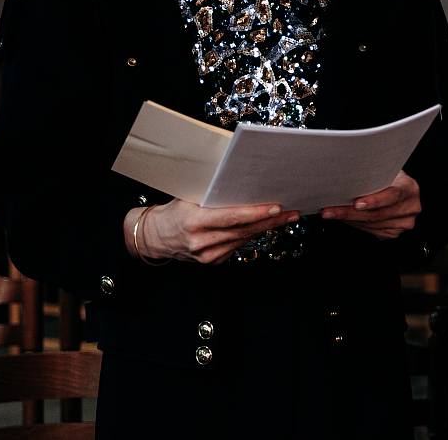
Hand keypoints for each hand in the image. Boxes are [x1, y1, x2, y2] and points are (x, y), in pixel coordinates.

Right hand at [125, 199, 299, 263]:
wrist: (154, 237)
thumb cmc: (174, 211)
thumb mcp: (189, 198)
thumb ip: (214, 196)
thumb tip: (245, 184)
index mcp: (194, 222)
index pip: (231, 218)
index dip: (255, 213)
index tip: (276, 208)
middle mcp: (201, 242)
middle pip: (243, 231)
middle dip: (271, 221)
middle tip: (292, 211)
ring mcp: (207, 256)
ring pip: (243, 239)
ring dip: (266, 228)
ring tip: (286, 217)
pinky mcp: (212, 262)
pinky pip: (237, 246)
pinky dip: (251, 235)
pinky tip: (265, 226)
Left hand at [320, 170, 421, 238]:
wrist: (399, 188)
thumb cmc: (389, 177)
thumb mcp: (384, 171)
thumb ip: (372, 177)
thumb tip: (345, 182)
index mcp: (410, 188)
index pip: (392, 195)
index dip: (374, 200)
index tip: (356, 203)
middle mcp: (411, 207)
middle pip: (377, 214)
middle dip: (350, 213)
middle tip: (330, 210)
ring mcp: (404, 222)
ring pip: (371, 225)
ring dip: (349, 219)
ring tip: (332, 213)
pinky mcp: (395, 232)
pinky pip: (372, 231)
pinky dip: (356, 224)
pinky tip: (345, 218)